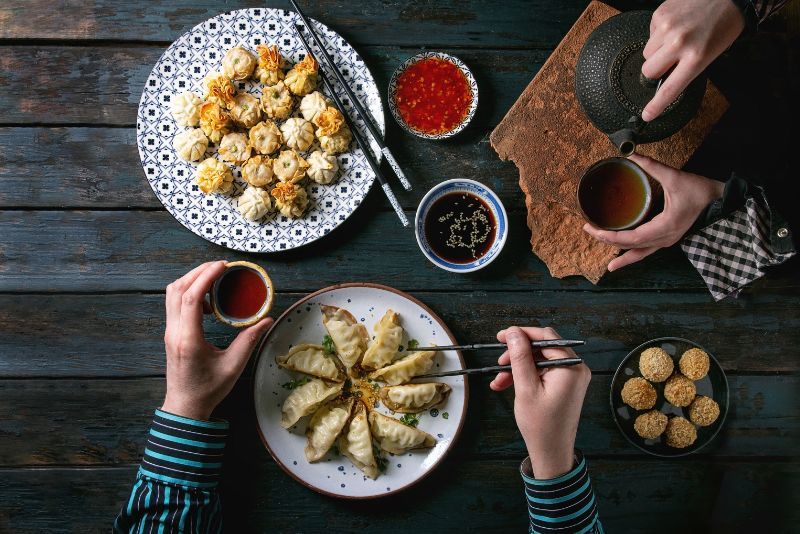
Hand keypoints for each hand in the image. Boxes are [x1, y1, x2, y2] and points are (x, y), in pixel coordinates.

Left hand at [161, 261, 273, 419]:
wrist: (185, 407)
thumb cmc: (208, 390)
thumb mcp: (233, 366)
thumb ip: (249, 340)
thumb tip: (266, 320)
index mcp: (188, 339)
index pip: (190, 297)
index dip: (205, 277)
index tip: (222, 266)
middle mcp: (174, 332)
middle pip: (177, 289)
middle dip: (197, 272)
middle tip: (220, 266)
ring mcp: (170, 332)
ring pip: (172, 294)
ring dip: (191, 280)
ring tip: (213, 277)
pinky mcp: (171, 334)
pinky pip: (174, 304)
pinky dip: (188, 292)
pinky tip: (206, 300)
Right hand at [490, 326, 590, 478]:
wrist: (551, 452)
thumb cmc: (541, 425)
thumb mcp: (525, 388)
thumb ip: (520, 357)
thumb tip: (513, 332)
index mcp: (571, 367)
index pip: (545, 337)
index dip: (521, 334)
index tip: (501, 336)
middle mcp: (576, 368)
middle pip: (542, 347)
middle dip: (517, 354)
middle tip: (499, 363)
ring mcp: (572, 377)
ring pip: (540, 360)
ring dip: (518, 367)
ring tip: (499, 381)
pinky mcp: (566, 385)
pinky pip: (543, 371)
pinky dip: (526, 375)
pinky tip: (507, 385)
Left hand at [583, 154, 723, 271]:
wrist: (722, 201)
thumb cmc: (701, 191)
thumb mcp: (675, 177)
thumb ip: (652, 166)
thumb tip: (631, 154)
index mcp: (664, 227)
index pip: (630, 237)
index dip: (609, 236)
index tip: (592, 228)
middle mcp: (664, 238)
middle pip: (631, 246)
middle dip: (608, 241)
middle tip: (588, 230)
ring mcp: (668, 240)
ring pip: (640, 253)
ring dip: (622, 255)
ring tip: (609, 264)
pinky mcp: (669, 238)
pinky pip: (648, 251)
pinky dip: (635, 255)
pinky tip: (624, 256)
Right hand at [641, 0, 744, 120]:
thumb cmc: (722, 25)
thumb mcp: (711, 54)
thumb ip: (687, 69)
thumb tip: (665, 78)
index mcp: (696, 57)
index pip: (670, 89)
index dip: (656, 105)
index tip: (647, 115)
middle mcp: (679, 43)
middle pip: (648, 70)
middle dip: (655, 69)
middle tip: (669, 61)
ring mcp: (667, 28)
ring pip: (647, 53)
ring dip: (657, 50)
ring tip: (676, 39)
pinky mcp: (660, 15)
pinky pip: (649, 34)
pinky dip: (658, 34)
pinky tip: (674, 26)